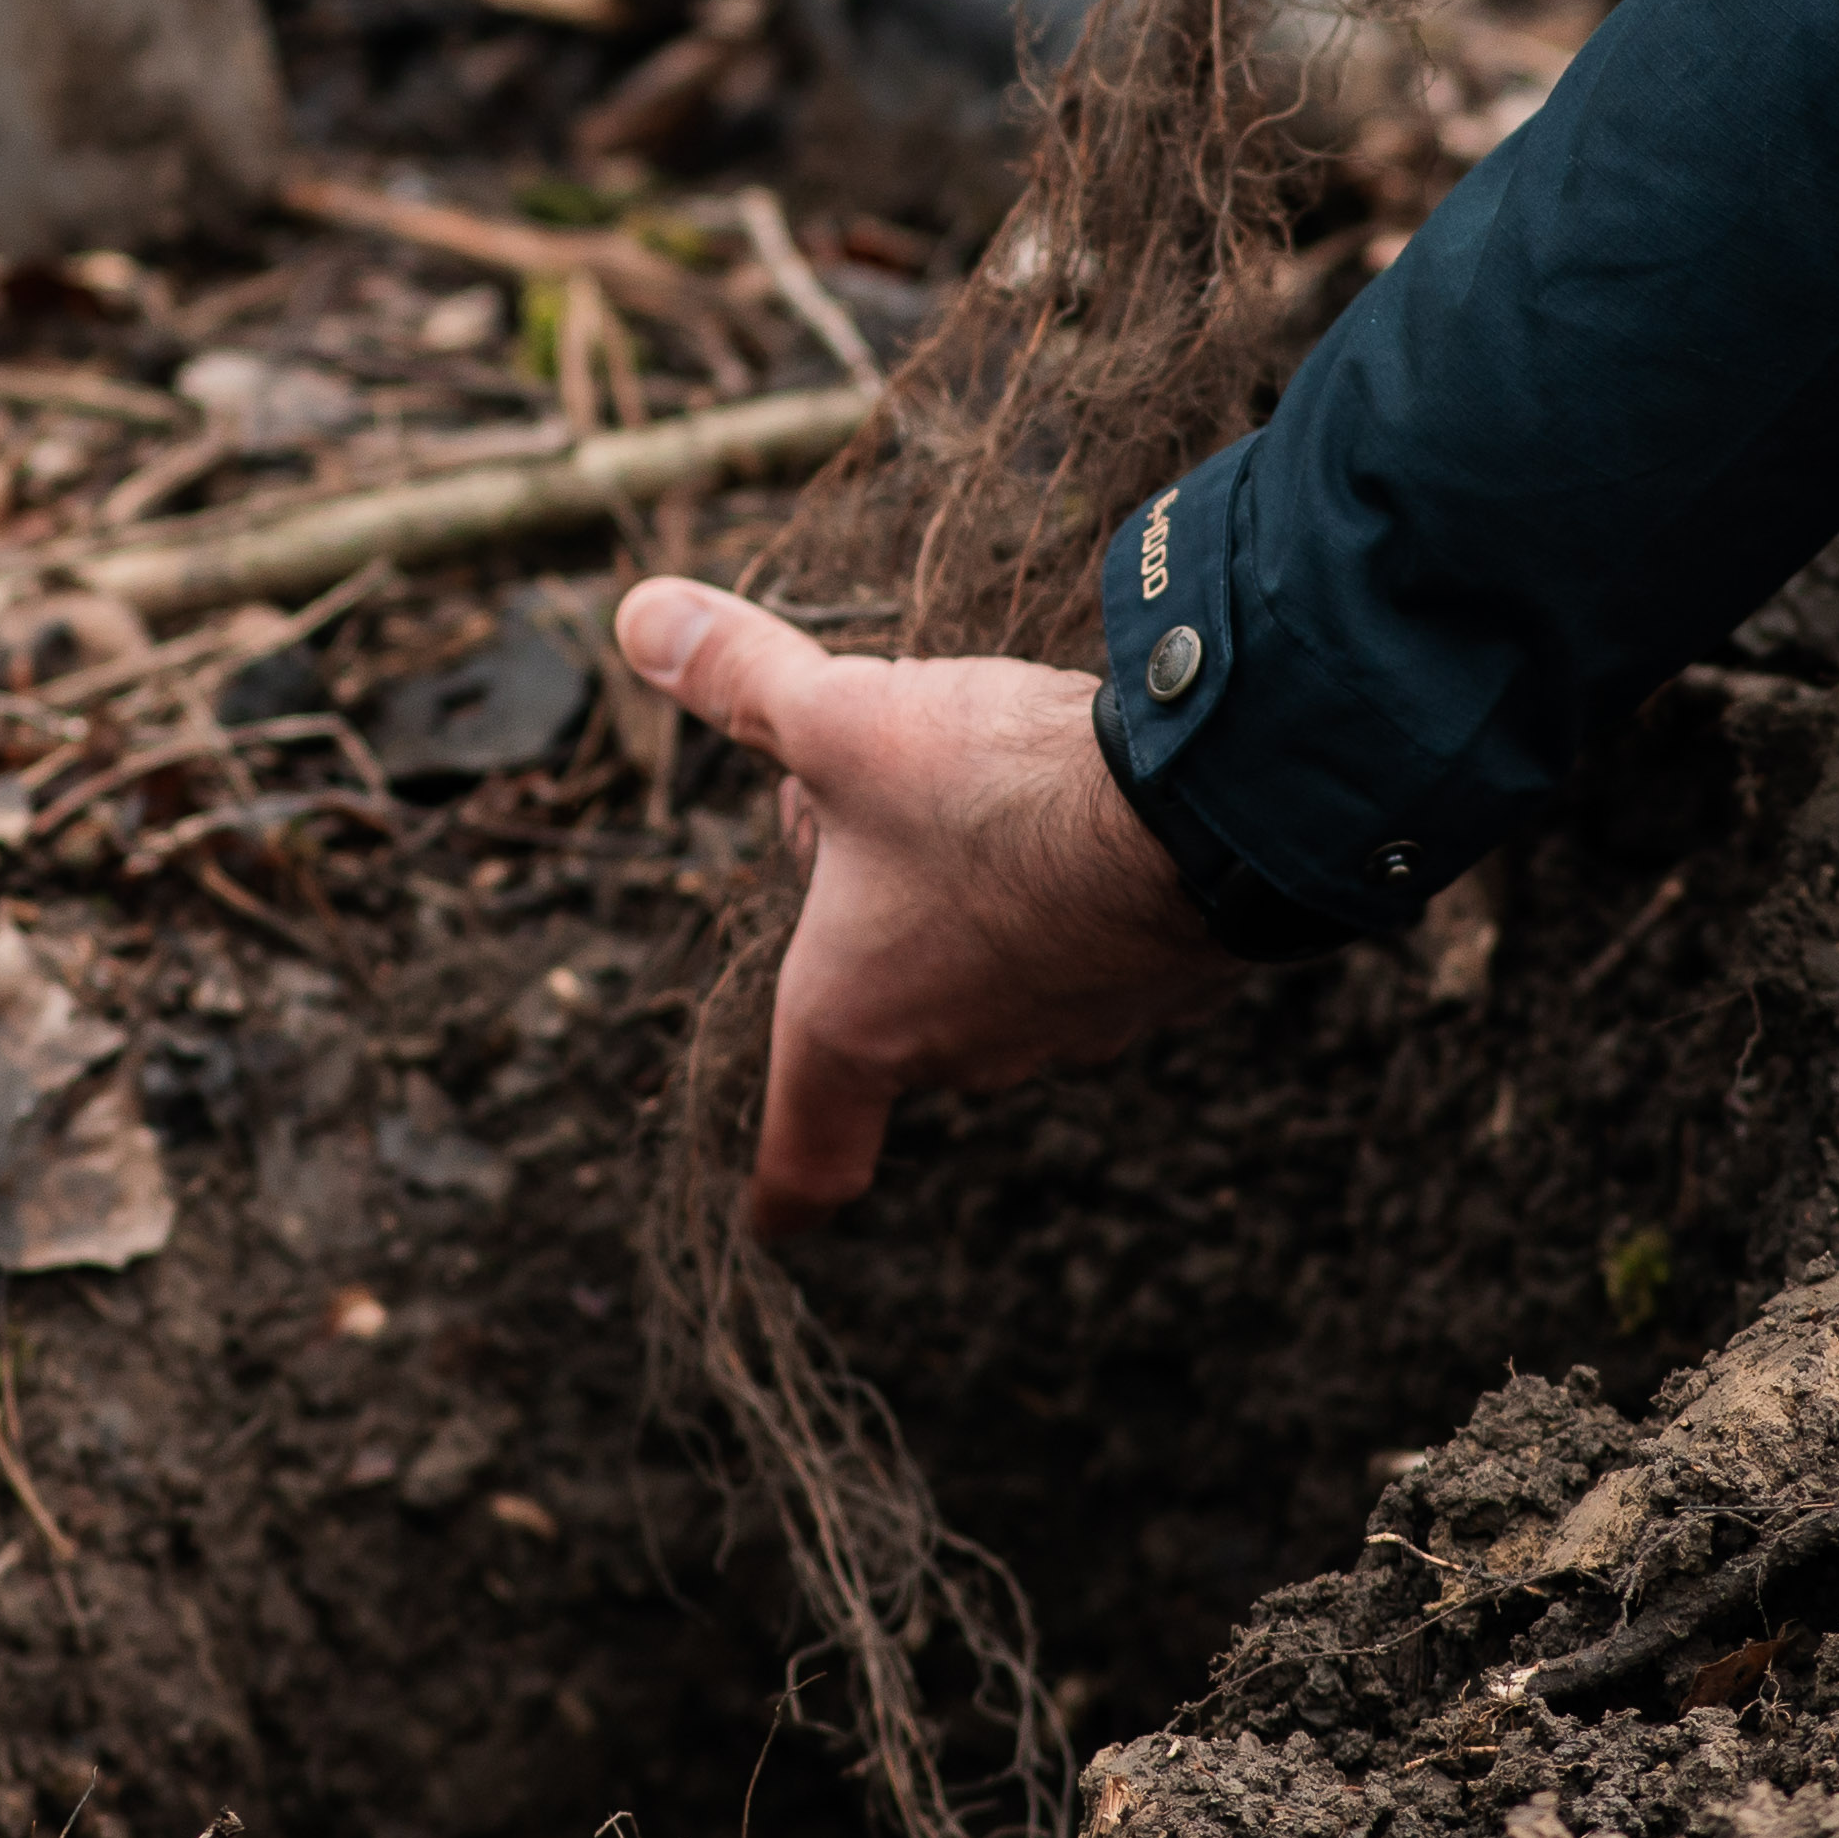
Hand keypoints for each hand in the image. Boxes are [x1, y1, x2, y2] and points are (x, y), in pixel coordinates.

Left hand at [614, 579, 1230, 1240]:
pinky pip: (1078, 957)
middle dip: (869, 933)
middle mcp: (956, 1053)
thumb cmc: (998, 790)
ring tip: (984, 787)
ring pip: (986, 982)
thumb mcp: (843, 717)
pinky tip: (1077, 814)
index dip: (780, 1190)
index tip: (768, 1219)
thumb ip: (741, 678)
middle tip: (873, 808)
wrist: (1199, 811)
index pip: (806, 1152)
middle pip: (886, 1018)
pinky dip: (1062, 903)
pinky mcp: (1148, 993)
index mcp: (852, 1019)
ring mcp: (1062, 1033)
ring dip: (968, 908)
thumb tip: (639, 618)